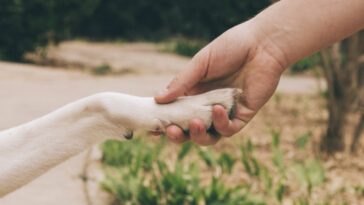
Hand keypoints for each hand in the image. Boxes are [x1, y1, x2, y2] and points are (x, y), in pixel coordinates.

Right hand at [154, 22, 284, 145]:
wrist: (262, 44)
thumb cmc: (230, 48)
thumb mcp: (200, 63)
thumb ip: (181, 82)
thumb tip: (157, 99)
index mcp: (194, 94)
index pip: (176, 114)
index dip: (165, 123)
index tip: (152, 129)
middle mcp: (208, 106)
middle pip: (190, 130)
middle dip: (179, 135)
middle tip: (171, 130)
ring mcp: (225, 113)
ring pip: (210, 136)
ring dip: (198, 135)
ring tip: (194, 124)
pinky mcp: (242, 115)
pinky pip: (229, 129)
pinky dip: (221, 124)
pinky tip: (217, 109)